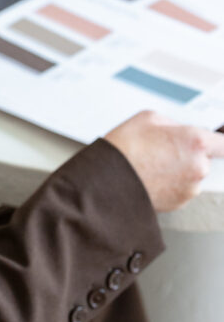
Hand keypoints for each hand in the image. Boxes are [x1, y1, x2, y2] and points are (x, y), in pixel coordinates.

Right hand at [104, 110, 223, 211]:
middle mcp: (198, 167)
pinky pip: (181, 188)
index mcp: (195, 142)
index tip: (215, 141)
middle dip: (187, 152)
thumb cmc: (125, 148)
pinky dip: (170, 183)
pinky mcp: (179, 203)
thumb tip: (178, 131)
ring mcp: (190, 188)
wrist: (109, 180)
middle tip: (163, 147)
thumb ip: (173, 124)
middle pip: (204, 157)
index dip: (218, 141)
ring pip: (191, 174)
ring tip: (152, 163)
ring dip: (178, 169)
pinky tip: (151, 175)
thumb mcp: (149, 118)